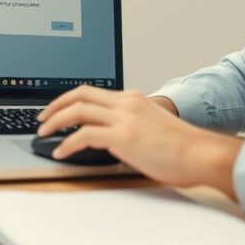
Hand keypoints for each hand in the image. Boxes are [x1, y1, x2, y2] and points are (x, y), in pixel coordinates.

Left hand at [37, 86, 243, 198]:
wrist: (202, 153)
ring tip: (44, 134)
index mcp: (133, 99)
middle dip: (55, 105)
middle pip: (79, 94)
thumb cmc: (184, 148)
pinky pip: (83, 134)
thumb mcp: (154, 128)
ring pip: (77, 110)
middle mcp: (126, 103)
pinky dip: (67, 143)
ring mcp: (124, 118)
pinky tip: (61, 152)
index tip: (57, 110)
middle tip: (42, 119)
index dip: (69, 99)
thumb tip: (114, 140)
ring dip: (55, 121)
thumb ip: (133, 127)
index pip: (92, 91)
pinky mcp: (123, 136)